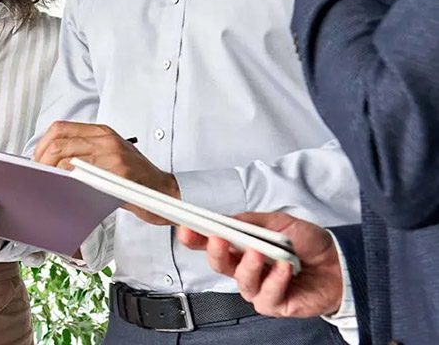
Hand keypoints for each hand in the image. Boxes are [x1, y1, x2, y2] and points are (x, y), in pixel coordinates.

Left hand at [32, 121, 179, 224]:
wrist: (164, 191)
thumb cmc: (135, 177)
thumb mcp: (110, 155)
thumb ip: (85, 152)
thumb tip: (51, 161)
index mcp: (102, 132)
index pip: (60, 128)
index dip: (42, 144)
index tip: (37, 160)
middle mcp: (106, 139)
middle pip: (59, 142)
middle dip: (42, 161)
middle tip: (38, 176)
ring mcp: (112, 154)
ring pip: (67, 159)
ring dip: (52, 173)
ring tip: (48, 185)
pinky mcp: (118, 172)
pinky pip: (84, 176)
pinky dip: (68, 183)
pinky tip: (65, 191)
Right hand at [177, 212, 342, 317]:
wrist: (339, 263)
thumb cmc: (309, 244)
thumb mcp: (278, 222)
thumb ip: (250, 221)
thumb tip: (226, 219)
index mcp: (242, 247)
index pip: (212, 243)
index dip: (196, 237)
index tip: (186, 229)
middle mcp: (246, 268)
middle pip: (219, 264)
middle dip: (215, 251)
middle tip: (218, 239)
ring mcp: (259, 287)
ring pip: (241, 281)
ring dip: (249, 266)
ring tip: (262, 253)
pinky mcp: (275, 304)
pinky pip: (266, 295)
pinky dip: (275, 280)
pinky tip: (285, 269)